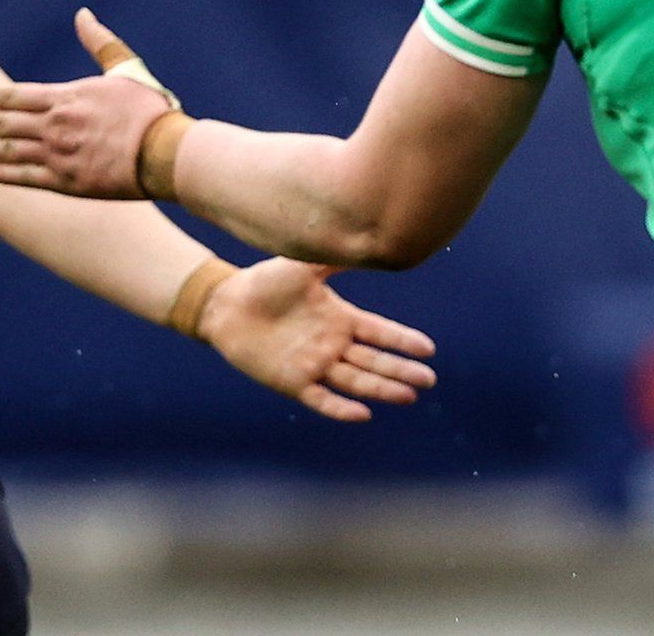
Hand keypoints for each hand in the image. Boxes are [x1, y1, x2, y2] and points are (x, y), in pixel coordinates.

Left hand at [0, 9, 176, 198]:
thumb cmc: (151, 111)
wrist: (168, 153)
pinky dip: (0, 175)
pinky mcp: (68, 183)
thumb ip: (101, 43)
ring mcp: (59, 156)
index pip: (10, 95)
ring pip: (4, 151)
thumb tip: (83, 14)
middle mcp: (55, 126)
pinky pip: (25, 178)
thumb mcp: (126, 69)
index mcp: (66, 97)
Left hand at [199, 258, 435, 421]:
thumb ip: (332, 259)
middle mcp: (332, 345)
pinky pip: (321, 399)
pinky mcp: (292, 382)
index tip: (428, 349)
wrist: (225, 304)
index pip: (379, 332)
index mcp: (339, 319)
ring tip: (408, 395)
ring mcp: (314, 365)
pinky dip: (340, 408)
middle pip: (374, 360)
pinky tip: (362, 414)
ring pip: (355, 380)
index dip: (402, 341)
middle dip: (401, 370)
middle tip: (428, 379)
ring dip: (381, 388)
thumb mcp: (302, 266)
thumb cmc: (264, 282)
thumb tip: (364, 239)